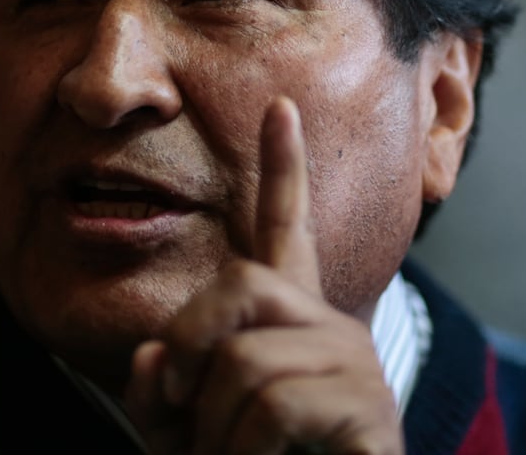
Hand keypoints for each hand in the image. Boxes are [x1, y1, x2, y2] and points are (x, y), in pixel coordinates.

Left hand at [125, 97, 403, 454]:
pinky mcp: (367, 408)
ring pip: (243, 359)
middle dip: (193, 346)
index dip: (283, 170)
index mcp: (289, 327)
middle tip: (183, 414)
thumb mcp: (183, 436)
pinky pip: (272, 403)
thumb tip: (158, 351)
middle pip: (239, 283)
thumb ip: (162, 388)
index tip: (278, 106)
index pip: (286, 232)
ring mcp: (352, 366)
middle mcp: (328, 330)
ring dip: (213, 431)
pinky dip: (242, 454)